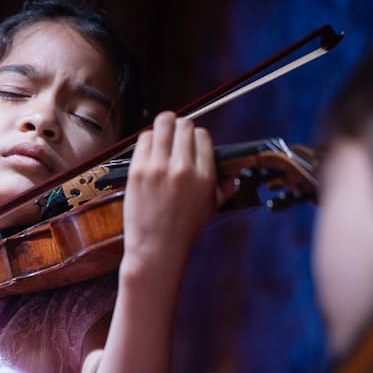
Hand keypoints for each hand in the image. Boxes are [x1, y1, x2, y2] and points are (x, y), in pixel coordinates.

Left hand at [121, 112, 216, 267]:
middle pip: (184, 125)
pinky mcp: (138, 170)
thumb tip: (234, 177)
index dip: (196, 137)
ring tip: (162, 136)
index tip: (190, 143)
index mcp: (204, 175)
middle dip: (180, 127)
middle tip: (175, 135)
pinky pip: (144, 139)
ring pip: (162, 124)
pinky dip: (148, 139)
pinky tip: (149, 148)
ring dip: (163, 127)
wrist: (156, 247)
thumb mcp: (210, 209)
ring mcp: (158, 168)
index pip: (202, 136)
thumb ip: (223, 189)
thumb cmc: (183, 230)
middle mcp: (183, 168)